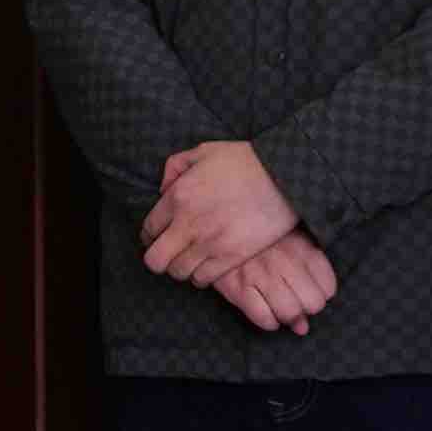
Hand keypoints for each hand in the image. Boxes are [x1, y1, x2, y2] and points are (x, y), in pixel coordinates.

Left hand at [140, 139, 300, 284]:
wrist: (284, 177)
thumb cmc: (245, 161)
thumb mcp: (204, 150)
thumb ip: (175, 166)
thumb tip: (163, 188)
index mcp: (178, 197)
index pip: (148, 230)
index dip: (151, 236)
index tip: (160, 236)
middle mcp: (188, 224)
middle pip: (155, 260)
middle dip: (159, 258)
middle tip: (171, 252)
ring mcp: (209, 244)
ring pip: (178, 273)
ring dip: (182, 267)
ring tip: (192, 259)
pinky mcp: (231, 257)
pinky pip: (203, 280)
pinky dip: (202, 276)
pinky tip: (208, 265)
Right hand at [217, 232, 341, 333]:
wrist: (219, 226)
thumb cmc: (262, 239)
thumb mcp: (291, 243)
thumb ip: (307, 277)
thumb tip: (304, 326)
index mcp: (302, 248)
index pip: (328, 287)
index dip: (321, 294)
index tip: (310, 289)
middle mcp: (285, 262)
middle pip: (312, 304)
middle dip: (306, 308)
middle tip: (295, 301)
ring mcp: (261, 275)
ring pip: (289, 313)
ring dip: (287, 317)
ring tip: (280, 308)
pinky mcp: (238, 288)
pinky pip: (263, 318)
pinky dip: (268, 322)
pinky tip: (266, 313)